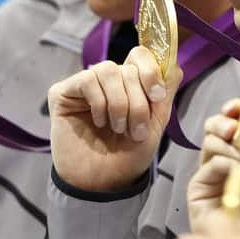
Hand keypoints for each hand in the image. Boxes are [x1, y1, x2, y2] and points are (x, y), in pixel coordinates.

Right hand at [48, 46, 182, 190]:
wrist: (102, 183)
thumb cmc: (127, 156)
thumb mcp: (155, 125)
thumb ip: (164, 95)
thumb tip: (176, 66)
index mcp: (130, 83)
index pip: (140, 55)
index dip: (151, 71)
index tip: (156, 97)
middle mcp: (108, 80)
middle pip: (128, 68)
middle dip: (137, 102)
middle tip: (135, 131)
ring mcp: (85, 84)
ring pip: (108, 70)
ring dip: (119, 103)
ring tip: (118, 128)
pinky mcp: (63, 92)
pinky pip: (87, 80)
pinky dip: (99, 103)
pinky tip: (99, 122)